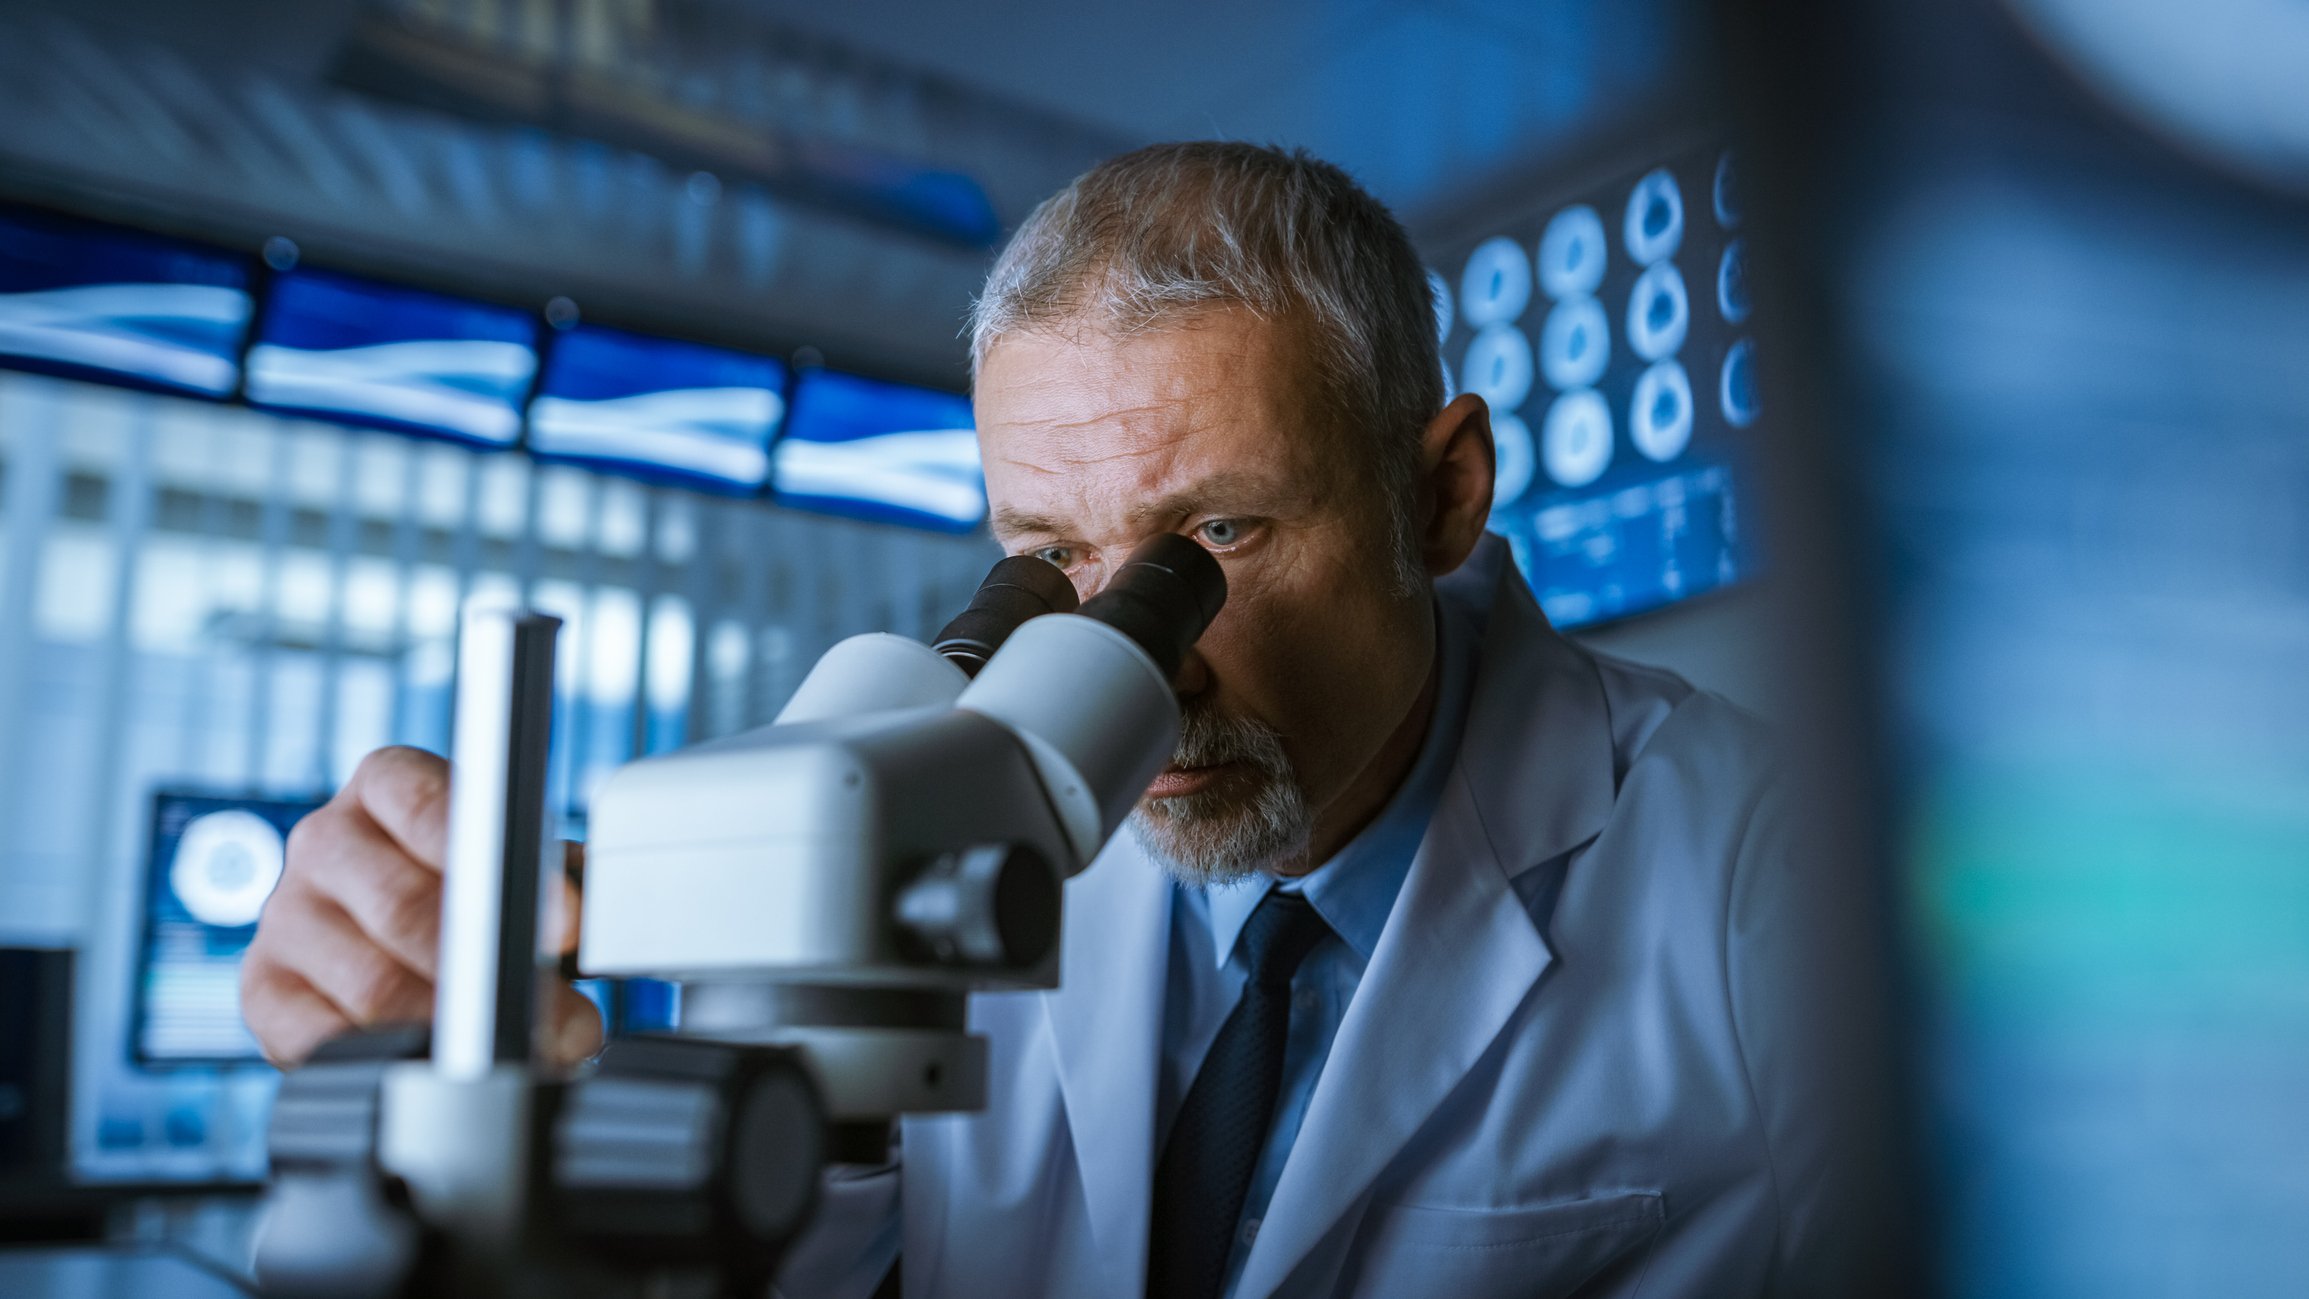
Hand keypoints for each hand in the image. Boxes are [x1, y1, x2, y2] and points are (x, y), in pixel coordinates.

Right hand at [239, 746, 603, 1068]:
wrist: (409, 953)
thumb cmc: (476, 896)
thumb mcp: (522, 867)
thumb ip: (553, 879)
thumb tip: (582, 920)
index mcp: (385, 787)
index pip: (429, 807)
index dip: (500, 867)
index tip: (562, 926)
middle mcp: (325, 842)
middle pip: (403, 906)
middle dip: (494, 973)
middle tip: (564, 1018)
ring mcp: (285, 916)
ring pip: (373, 983)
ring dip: (458, 1031)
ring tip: (525, 1052)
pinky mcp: (263, 990)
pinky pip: (320, 1038)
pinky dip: (390, 1058)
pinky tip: (438, 1065)